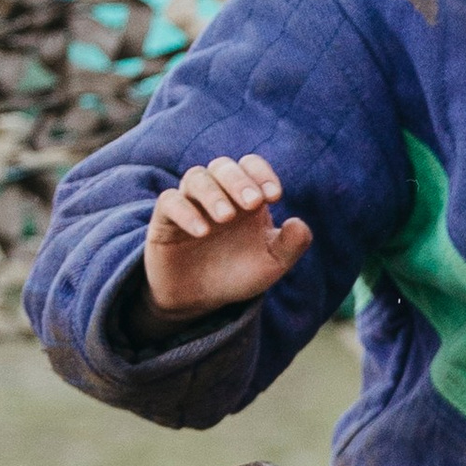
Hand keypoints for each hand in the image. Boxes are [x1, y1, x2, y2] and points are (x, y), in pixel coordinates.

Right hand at [142, 156, 312, 321]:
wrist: (200, 300)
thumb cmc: (237, 274)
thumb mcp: (271, 264)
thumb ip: (291, 245)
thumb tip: (299, 224)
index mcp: (244, 196)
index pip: (251, 166)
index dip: (262, 174)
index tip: (275, 197)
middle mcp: (217, 193)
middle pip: (223, 166)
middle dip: (239, 180)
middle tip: (252, 203)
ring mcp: (190, 203)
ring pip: (196, 177)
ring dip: (213, 193)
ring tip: (226, 217)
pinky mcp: (165, 220)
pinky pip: (170, 202)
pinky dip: (185, 211)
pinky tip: (202, 231)